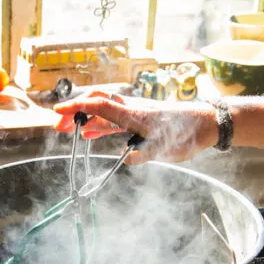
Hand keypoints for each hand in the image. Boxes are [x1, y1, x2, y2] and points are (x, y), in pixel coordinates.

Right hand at [53, 90, 218, 164]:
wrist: (206, 123)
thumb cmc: (186, 133)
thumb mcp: (165, 148)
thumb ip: (144, 153)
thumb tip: (125, 159)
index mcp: (132, 113)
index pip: (98, 105)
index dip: (76, 108)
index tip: (58, 113)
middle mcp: (130, 109)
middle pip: (95, 104)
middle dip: (74, 112)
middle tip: (58, 126)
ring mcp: (133, 114)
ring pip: (102, 112)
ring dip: (84, 120)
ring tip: (67, 130)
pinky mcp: (139, 121)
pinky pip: (112, 121)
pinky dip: (97, 127)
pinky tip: (89, 136)